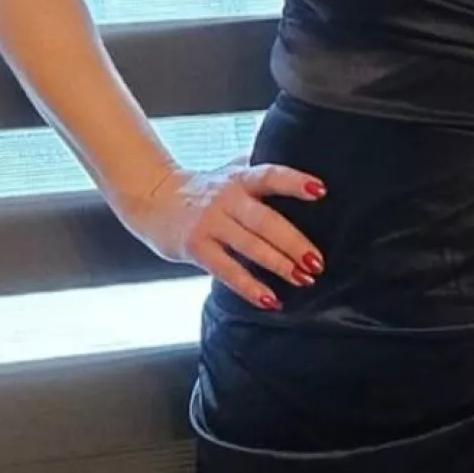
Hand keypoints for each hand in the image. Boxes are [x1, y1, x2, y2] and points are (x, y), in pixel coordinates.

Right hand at [115, 158, 326, 309]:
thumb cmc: (203, 189)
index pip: (270, 176)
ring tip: (303, 279)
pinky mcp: (195, 247)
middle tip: (317, 262)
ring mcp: (210, 223)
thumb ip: (261, 172)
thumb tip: (308, 177)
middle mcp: (226, 199)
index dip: (295, 182)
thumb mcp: (231, 172)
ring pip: (249, 246)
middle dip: (294, 243)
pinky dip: (250, 288)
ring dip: (279, 265)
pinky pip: (227, 270)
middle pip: (265, 220)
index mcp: (240, 178)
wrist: (152, 198)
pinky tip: (270, 300)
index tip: (320, 190)